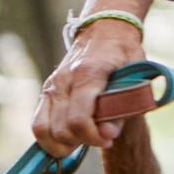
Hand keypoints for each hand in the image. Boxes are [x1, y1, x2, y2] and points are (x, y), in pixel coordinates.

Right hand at [30, 35, 153, 158]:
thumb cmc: (124, 53)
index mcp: (89, 74)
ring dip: (63, 144)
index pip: (79, 118)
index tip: (108, 140)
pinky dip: (49, 139)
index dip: (92, 137)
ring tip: (83, 139)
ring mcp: (52, 86)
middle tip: (100, 138)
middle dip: (80, 142)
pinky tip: (69, 139)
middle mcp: (64, 80)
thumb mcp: (135, 74)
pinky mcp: (46, 92)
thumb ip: (125, 105)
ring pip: (43, 130)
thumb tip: (108, 134)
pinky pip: (37, 124)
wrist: (104, 28)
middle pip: (61, 129)